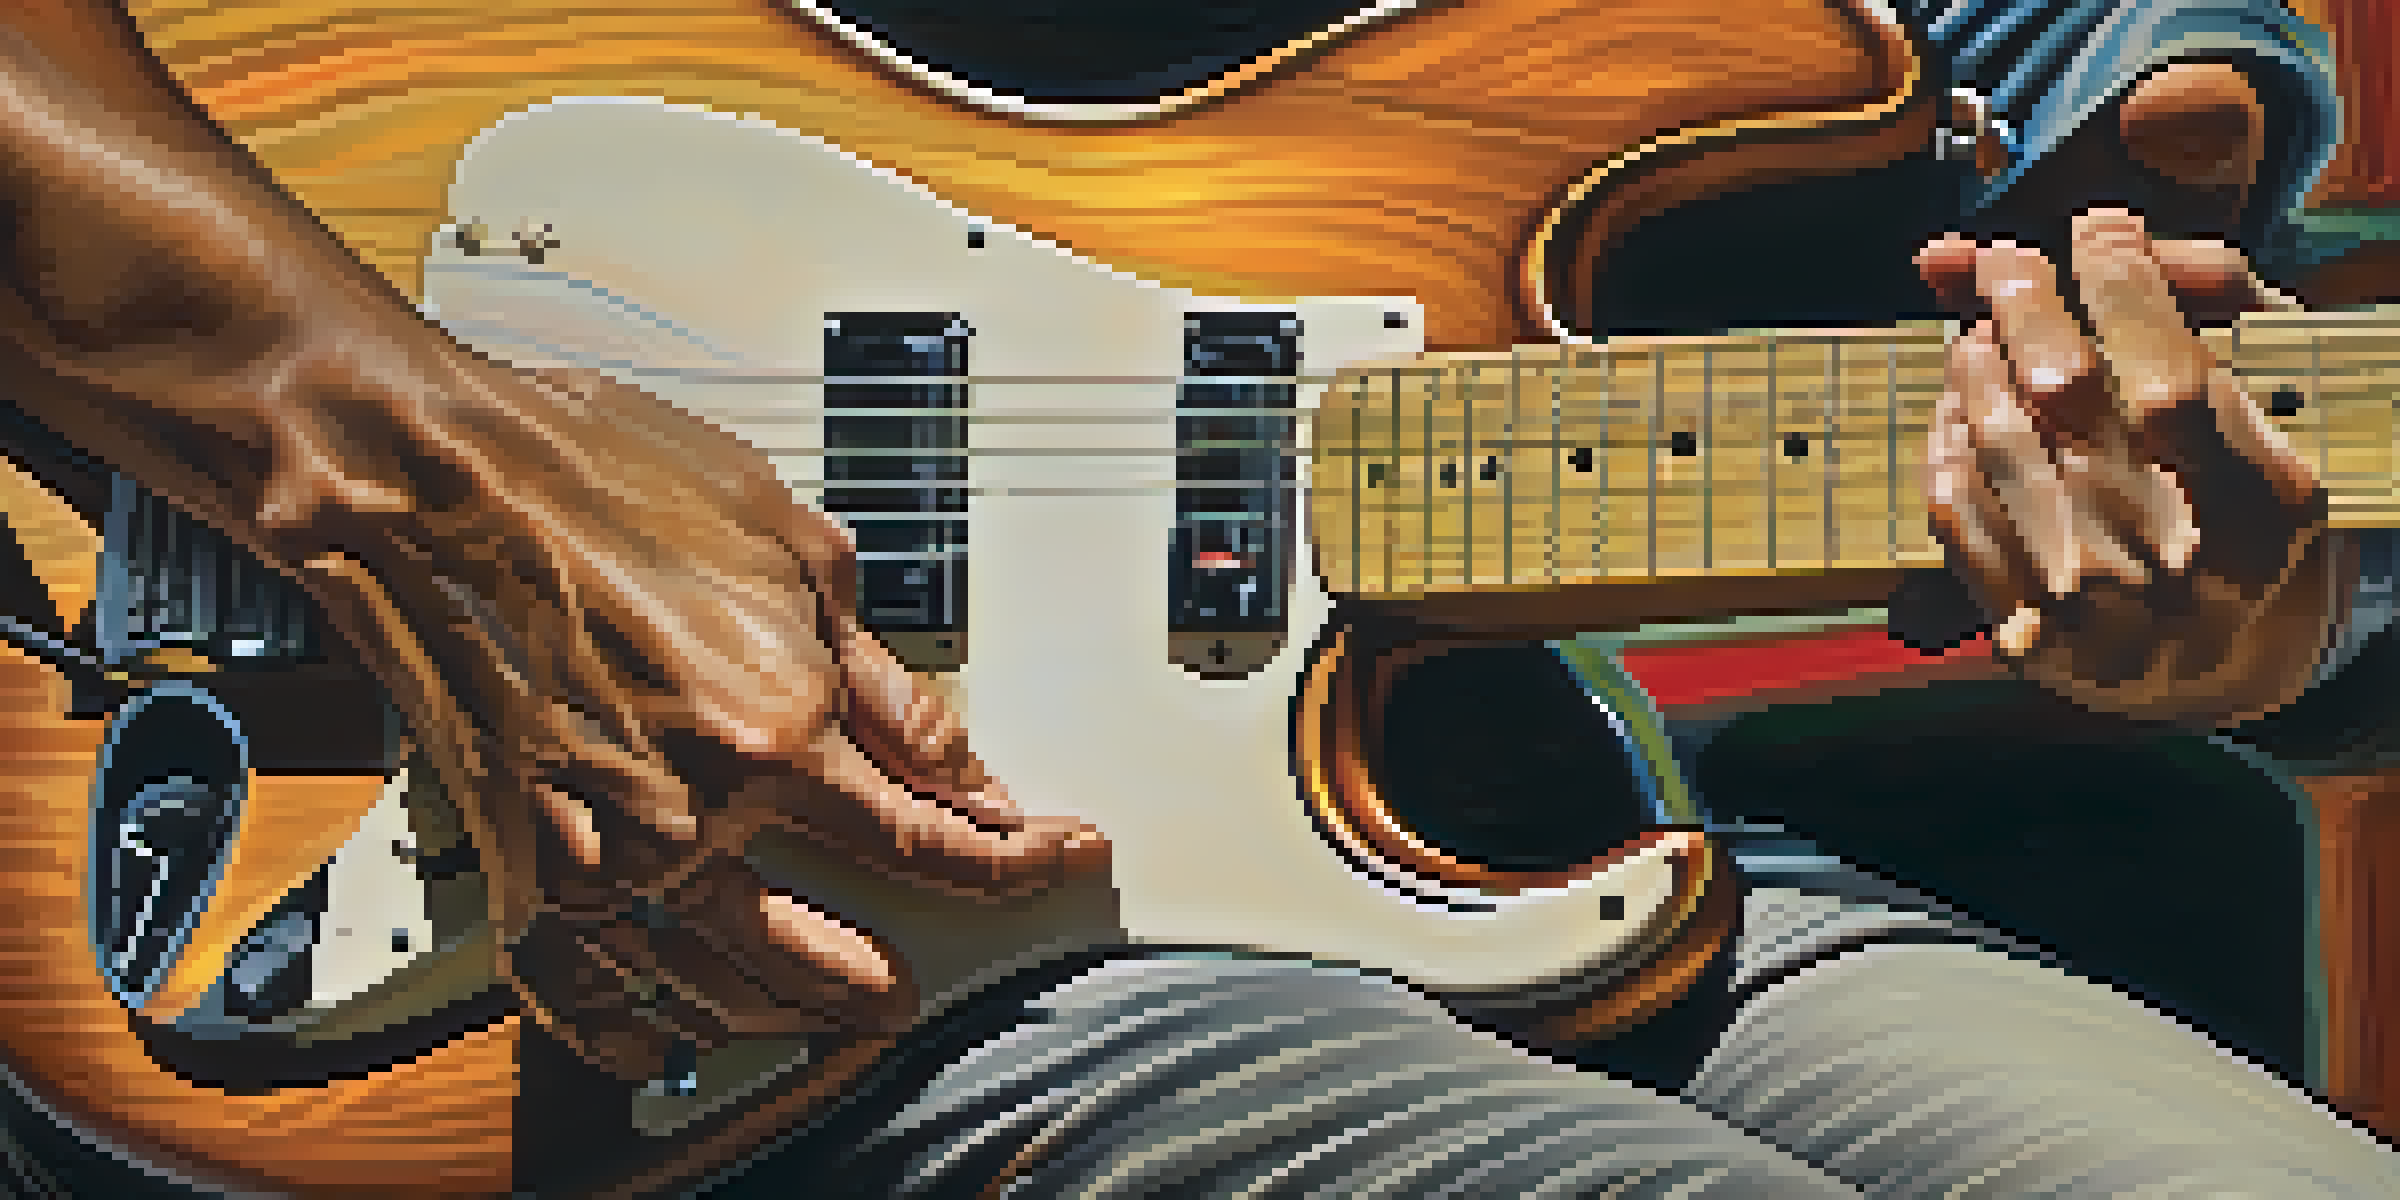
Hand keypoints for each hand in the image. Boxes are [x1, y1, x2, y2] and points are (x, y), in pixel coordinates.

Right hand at [393, 363, 1116, 1080]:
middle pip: (826, 944)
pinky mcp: (520, 859)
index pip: (931, 839)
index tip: (1053, 858)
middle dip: (890, 970)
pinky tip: (664, 1041)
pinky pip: (578, 988)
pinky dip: (624, 1030)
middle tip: (924, 978)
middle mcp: (692, 812)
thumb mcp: (798, 551)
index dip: (1013, 862)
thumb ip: (886, 678)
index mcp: (776, 729)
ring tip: (830, 1014)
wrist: (433, 478)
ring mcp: (599, 850)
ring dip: (785, 1009)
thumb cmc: (598, 479)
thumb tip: (956, 754)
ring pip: (714, 979)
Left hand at [1914, 208, 2347, 726]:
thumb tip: (2105, 229)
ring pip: (1998, 446)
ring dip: (1973, 367)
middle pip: (2067, 396)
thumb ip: (2210, 306)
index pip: (2168, 369)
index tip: (2095, 230)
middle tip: (2007, 263)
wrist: (2219, 664)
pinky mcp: (2028, 637)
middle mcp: (2177, 564)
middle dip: (2025, 305)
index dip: (2119, 283)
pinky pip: (1957, 515)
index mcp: (2261, 506)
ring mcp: (2095, 608)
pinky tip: (1959, 411)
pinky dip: (1948, 443)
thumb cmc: (2245, 509)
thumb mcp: (2271, 407)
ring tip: (1978, 330)